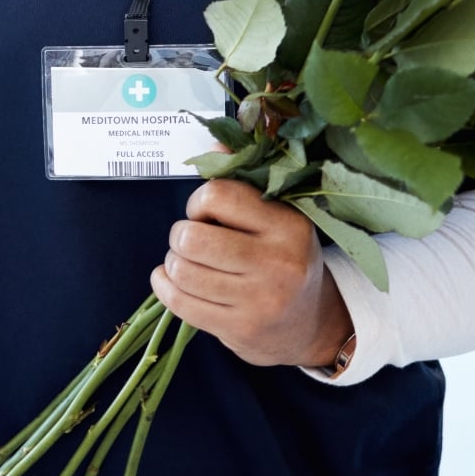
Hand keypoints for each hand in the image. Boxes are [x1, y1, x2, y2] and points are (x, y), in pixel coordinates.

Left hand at [149, 142, 352, 368]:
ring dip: (174, 262)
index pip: (217, 196)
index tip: (206, 212)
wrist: (310, 324)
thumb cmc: (284, 258)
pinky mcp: (239, 330)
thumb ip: (242, 180)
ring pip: (181, 271)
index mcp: (289, 226)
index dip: (199, 201)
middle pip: (191, 238)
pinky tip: (172, 280)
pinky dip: (164, 286)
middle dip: (181, 235)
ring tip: (188, 261)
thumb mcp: (277, 216)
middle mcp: (278, 265)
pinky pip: (179, 302)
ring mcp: (258, 302)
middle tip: (193, 239)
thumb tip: (213, 145)